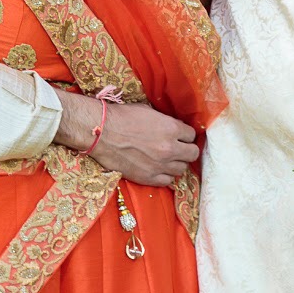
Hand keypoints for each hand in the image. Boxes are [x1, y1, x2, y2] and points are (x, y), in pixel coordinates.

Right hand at [55, 90, 197, 185]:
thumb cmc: (122, 117)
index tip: (179, 135)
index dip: (185, 135)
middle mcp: (170, 148)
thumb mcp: (149, 111)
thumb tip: (173, 127)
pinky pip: (168, 181)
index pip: (191, 135)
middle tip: (178, 148)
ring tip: (166, 159)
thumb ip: (165, 121)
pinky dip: (165, 175)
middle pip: (192, 154)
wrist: (101, 133)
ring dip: (176, 163)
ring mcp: (160, 165)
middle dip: (187, 150)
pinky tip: (158, 169)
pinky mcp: (148, 178)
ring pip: (182, 169)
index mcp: (171, 128)